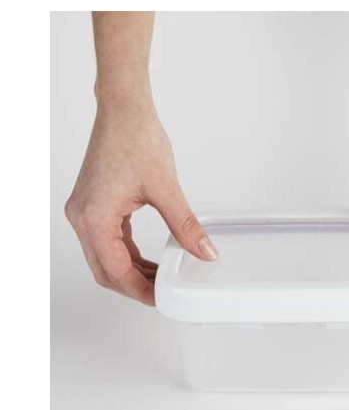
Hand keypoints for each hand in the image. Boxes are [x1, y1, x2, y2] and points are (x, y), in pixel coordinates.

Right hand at [65, 103, 217, 305]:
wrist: (123, 110)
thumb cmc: (136, 138)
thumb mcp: (166, 188)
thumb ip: (185, 225)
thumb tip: (204, 252)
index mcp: (94, 218)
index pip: (116, 271)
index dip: (141, 290)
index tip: (163, 299)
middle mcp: (83, 218)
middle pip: (106, 271)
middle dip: (135, 286)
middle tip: (164, 293)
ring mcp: (85, 212)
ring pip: (106, 258)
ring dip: (132, 272)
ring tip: (162, 279)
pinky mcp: (94, 206)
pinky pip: (109, 241)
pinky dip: (129, 255)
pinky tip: (151, 259)